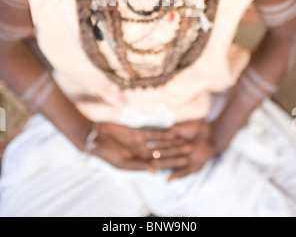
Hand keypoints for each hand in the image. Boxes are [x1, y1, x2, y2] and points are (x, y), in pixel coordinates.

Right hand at [89, 120, 214, 178]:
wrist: (97, 138)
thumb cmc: (107, 153)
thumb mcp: (123, 162)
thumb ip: (140, 165)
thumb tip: (155, 172)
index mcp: (139, 164)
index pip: (160, 164)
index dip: (173, 163)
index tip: (186, 163)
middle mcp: (142, 154)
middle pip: (163, 153)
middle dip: (176, 152)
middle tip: (191, 150)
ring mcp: (141, 143)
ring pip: (160, 143)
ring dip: (172, 142)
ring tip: (185, 141)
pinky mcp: (138, 132)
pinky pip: (153, 133)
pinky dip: (162, 133)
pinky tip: (173, 132)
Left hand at [148, 120, 214, 180]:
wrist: (210, 136)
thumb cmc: (204, 153)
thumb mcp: (195, 166)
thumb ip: (181, 173)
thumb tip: (167, 181)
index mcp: (176, 161)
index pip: (166, 163)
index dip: (160, 164)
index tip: (152, 166)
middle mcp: (172, 152)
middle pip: (162, 153)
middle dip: (156, 154)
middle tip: (146, 155)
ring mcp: (172, 141)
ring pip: (162, 143)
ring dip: (155, 144)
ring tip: (147, 145)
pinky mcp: (172, 131)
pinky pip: (164, 132)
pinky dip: (158, 133)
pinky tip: (150, 133)